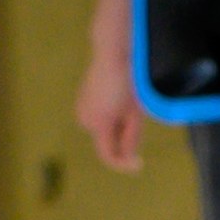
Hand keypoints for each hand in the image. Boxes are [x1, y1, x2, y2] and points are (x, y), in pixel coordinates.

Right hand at [76, 47, 142, 171]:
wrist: (112, 55)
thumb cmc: (128, 83)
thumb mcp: (135, 114)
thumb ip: (132, 138)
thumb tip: (129, 158)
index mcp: (99, 124)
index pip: (108, 155)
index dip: (123, 164)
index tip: (139, 163)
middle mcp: (85, 120)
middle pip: (106, 142)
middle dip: (121, 137)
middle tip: (136, 117)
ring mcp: (81, 110)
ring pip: (102, 131)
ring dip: (115, 127)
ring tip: (126, 104)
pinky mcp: (81, 102)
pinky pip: (97, 119)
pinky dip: (108, 117)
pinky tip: (115, 99)